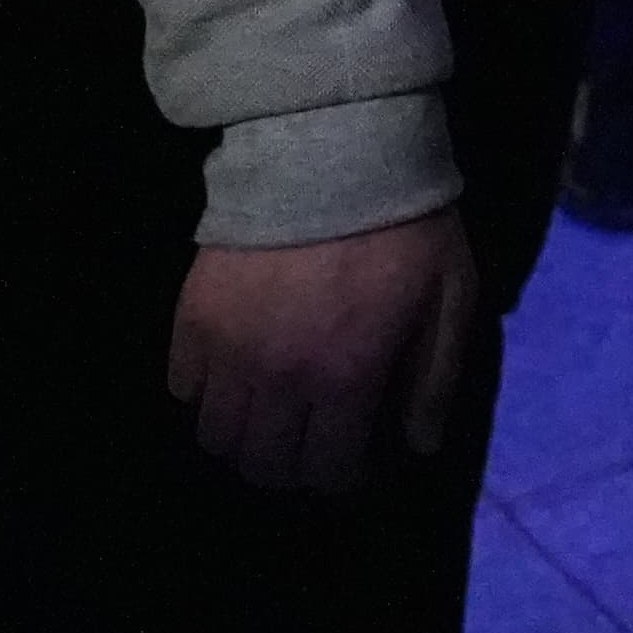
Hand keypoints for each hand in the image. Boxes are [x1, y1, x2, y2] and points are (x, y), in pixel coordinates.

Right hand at [169, 211, 473, 491]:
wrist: (332, 154)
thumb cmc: (406, 228)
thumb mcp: (450, 299)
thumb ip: (435, 380)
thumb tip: (419, 448)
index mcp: (345, 378)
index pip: (326, 471)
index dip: (342, 478)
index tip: (355, 461)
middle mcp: (276, 378)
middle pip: (263, 465)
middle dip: (292, 467)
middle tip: (312, 443)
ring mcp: (225, 350)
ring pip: (215, 437)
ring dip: (244, 440)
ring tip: (271, 418)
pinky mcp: (190, 318)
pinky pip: (181, 388)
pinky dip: (205, 395)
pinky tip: (235, 376)